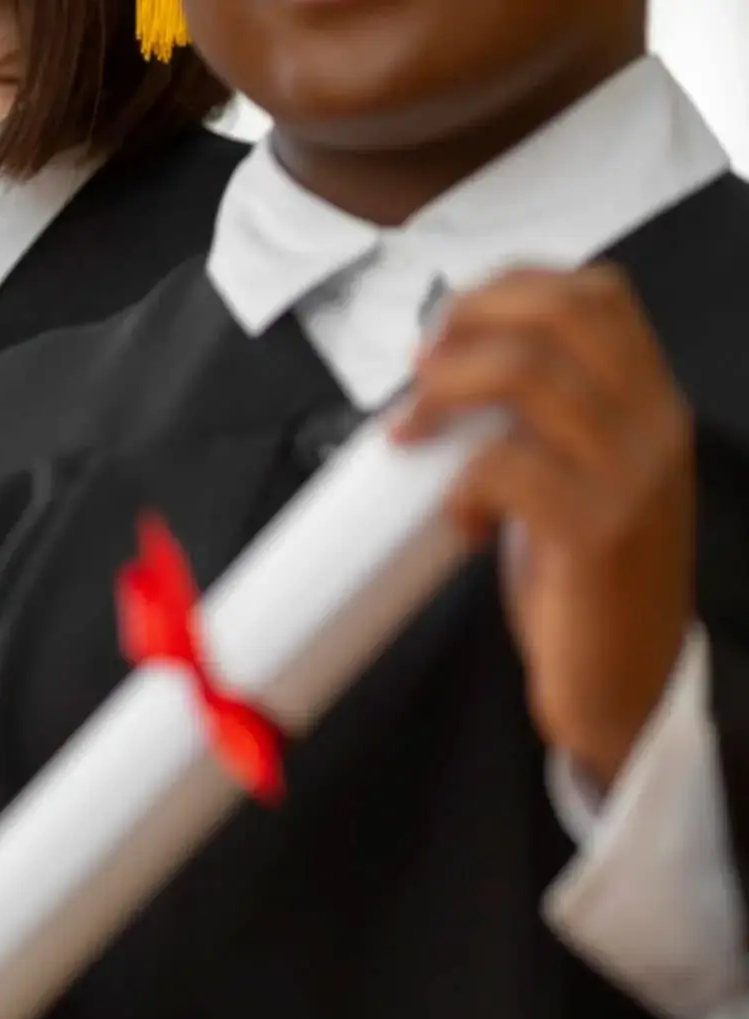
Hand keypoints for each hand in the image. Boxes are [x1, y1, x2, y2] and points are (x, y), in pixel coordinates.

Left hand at [394, 265, 695, 788]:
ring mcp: (632, 476)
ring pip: (528, 375)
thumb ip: (537, 422)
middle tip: (416, 371)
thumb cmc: (582, 580)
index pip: (596, 292)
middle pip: (561, 313)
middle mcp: (654, 424)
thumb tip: (443, 374)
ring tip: (411, 433)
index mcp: (650, 402)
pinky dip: (460, 481)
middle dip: (468, 323)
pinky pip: (508, 466)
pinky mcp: (597, 532)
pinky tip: (457, 519)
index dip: (508, 288)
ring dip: (445, 392)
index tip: (446, 326)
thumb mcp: (573, 478)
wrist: (624, 683)